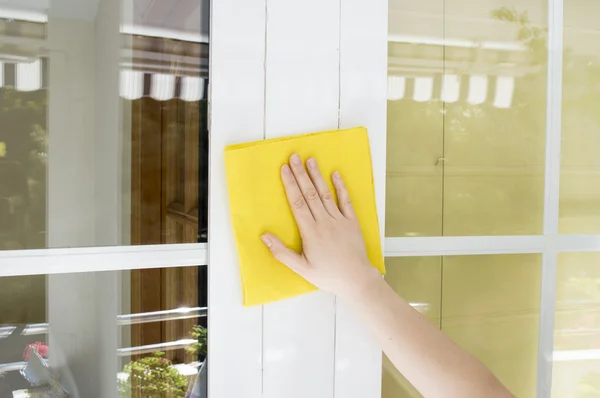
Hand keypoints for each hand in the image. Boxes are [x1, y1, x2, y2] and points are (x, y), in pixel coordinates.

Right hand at [261, 154, 379, 299]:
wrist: (356, 279)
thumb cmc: (327, 276)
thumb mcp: (301, 268)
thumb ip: (282, 252)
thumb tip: (264, 236)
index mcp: (311, 232)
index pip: (297, 203)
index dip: (290, 184)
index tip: (284, 170)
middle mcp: (325, 222)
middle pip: (310, 194)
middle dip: (301, 174)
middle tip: (294, 157)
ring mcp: (339, 220)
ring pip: (326, 194)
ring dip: (317, 176)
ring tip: (310, 160)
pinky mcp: (352, 222)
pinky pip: (346, 201)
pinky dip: (341, 187)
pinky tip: (335, 174)